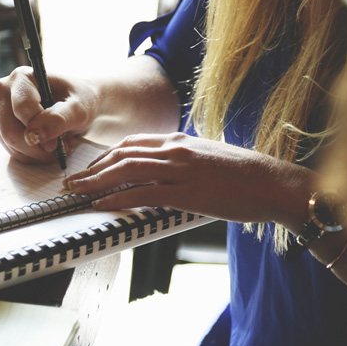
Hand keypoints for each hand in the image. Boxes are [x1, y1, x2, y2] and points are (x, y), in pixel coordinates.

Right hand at [0, 66, 97, 164]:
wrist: (76, 104)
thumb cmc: (79, 100)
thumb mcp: (78, 108)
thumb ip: (59, 119)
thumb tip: (34, 135)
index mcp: (22, 77)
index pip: (22, 109)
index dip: (40, 129)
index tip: (57, 142)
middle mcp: (4, 90)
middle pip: (10, 130)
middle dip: (37, 146)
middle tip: (59, 147)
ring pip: (9, 143)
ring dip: (35, 153)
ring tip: (55, 145)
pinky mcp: (0, 125)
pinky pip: (11, 150)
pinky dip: (30, 155)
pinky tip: (45, 147)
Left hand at [62, 132, 314, 225]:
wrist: (273, 183)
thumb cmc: (246, 176)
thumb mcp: (209, 158)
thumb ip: (184, 161)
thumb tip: (166, 173)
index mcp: (180, 140)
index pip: (132, 143)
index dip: (106, 156)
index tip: (91, 168)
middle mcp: (176, 149)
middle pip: (122, 154)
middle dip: (92, 169)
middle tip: (72, 181)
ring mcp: (180, 169)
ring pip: (126, 171)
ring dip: (96, 182)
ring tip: (77, 192)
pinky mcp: (187, 191)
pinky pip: (143, 193)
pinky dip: (117, 198)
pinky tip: (101, 205)